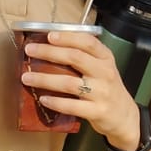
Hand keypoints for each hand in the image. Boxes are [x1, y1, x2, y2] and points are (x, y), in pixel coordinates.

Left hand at [22, 31, 140, 150]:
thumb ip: (84, 56)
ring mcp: (101, 93)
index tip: (49, 35)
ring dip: (45, 79)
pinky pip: (72, 105)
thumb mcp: (102, 67)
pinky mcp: (97, 111)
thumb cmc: (106, 87)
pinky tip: (42, 99)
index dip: (68, 37)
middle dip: (49, 52)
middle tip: (30, 50)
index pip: (87, 42)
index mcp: (105, 58)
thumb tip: (50, 45)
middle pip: (75, 58)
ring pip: (69, 83)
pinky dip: (56, 102)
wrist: (124, 116)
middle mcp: (104, 73)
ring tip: (26, 77)